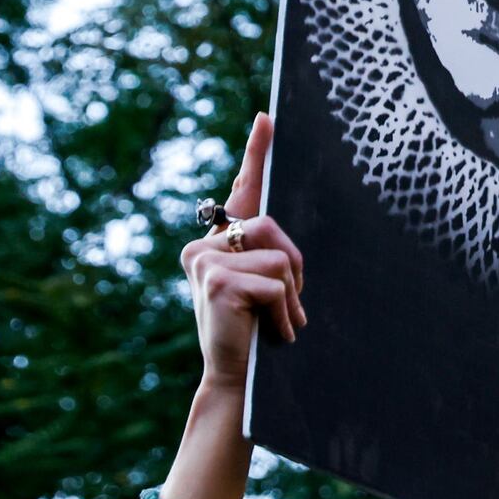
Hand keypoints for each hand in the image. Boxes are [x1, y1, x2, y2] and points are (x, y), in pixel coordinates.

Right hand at [177, 111, 306, 390]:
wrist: (236, 380)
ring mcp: (205, 261)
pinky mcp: (216, 280)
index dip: (256, 153)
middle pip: (273, 228)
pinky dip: (286, 312)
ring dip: (291, 296)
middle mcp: (203, 246)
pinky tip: (271, 332)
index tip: (268, 117)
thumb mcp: (262, 287)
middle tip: (287, 306)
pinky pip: (277, 283)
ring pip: (280, 257)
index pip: (242, 192)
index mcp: (217, 244)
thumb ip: (264, 254)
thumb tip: (277, 233)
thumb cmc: (253, 334)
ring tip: (276, 323)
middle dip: (295, 268)